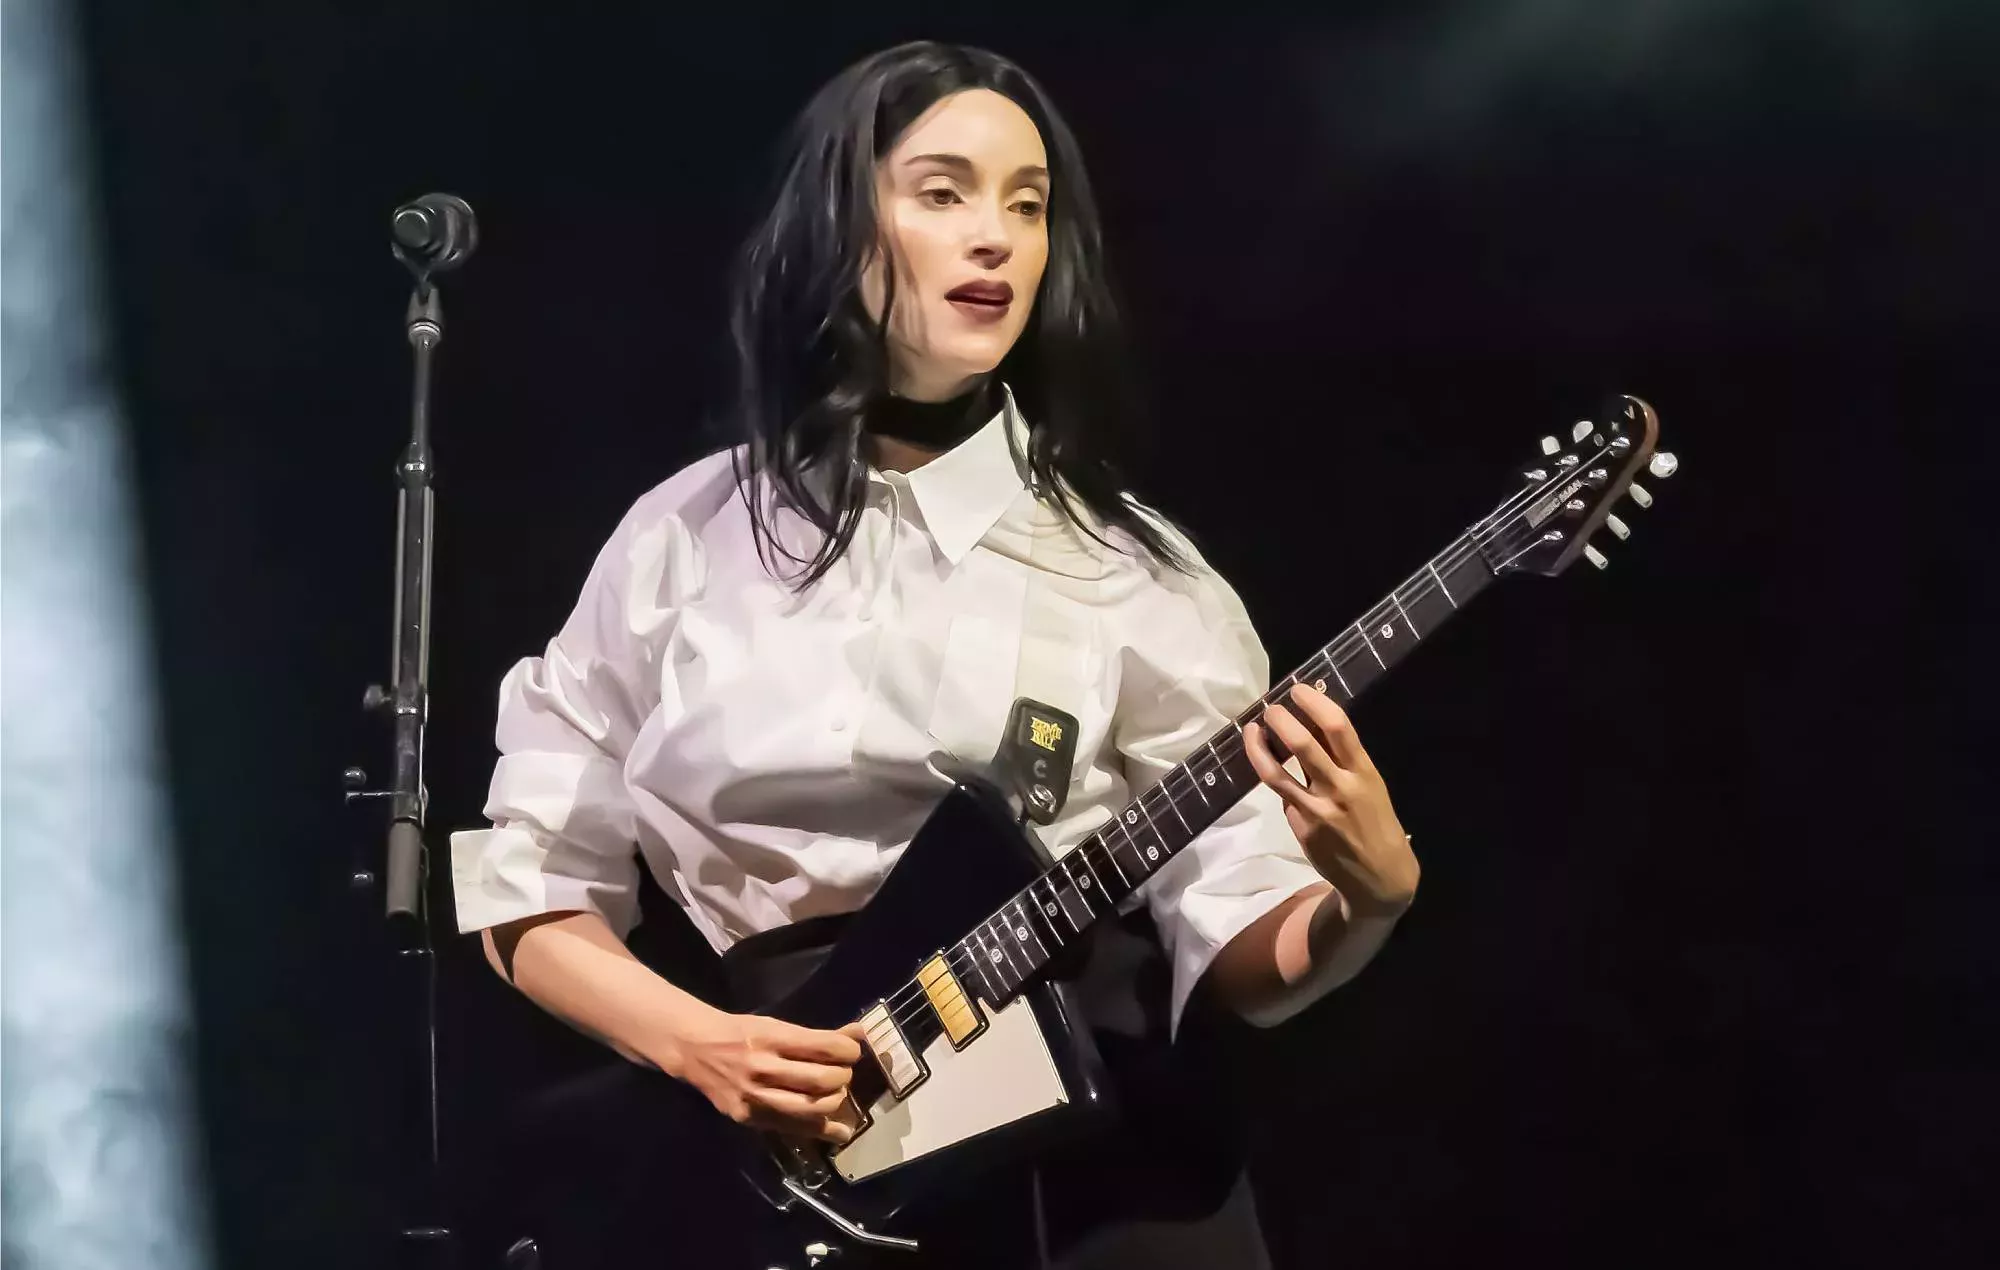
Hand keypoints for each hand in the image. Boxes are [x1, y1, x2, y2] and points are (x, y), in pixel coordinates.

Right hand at [662, 1007, 869, 1143]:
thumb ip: (817, 1036)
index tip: (852, 1051)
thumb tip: (858, 1034)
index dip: (848, 1050)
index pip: (824, 1047)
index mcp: (772, 1038)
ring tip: (836, 1094)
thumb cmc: (740, 1033)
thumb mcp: (776, 1026)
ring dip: (835, 1102)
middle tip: (843, 1073)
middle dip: (843, 1077)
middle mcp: (763, 1068)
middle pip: (822, 1080)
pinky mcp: (748, 1118)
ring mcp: (754, 1097)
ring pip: (811, 1108)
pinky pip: (793, 1128)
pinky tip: (839, 1131)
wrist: (695, 1049)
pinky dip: (821, 1130)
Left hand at [1244, 682, 1419, 915]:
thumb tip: (1312, 725)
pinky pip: (1281, 796)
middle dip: (1280, 720)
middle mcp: (1341, 789)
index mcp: (1364, 772)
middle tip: (1270, 707)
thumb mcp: (1371, 786)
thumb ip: (1343, 760)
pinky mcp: (1301, 828)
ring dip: (1259, 746)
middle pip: (1303, 744)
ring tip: (1252, 729)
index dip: (1313, 702)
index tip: (1298, 689)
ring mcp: (1318, 810)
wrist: (1380, 877)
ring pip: (1276, 772)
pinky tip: (1269, 768)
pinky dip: (1272, 778)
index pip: (1337, 726)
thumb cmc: (1376, 823)